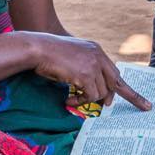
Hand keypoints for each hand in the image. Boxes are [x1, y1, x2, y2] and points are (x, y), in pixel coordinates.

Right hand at [30, 34, 151, 109]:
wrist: (38, 49)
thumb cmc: (47, 52)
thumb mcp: (71, 54)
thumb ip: (83, 62)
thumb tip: (87, 81)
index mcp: (96, 50)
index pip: (113, 70)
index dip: (115, 83)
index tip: (116, 94)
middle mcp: (98, 57)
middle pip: (114, 81)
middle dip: (112, 95)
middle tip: (106, 105)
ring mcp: (93, 66)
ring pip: (101, 92)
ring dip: (87, 99)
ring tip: (73, 100)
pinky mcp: (86, 76)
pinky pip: (90, 96)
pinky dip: (80, 101)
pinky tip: (68, 100)